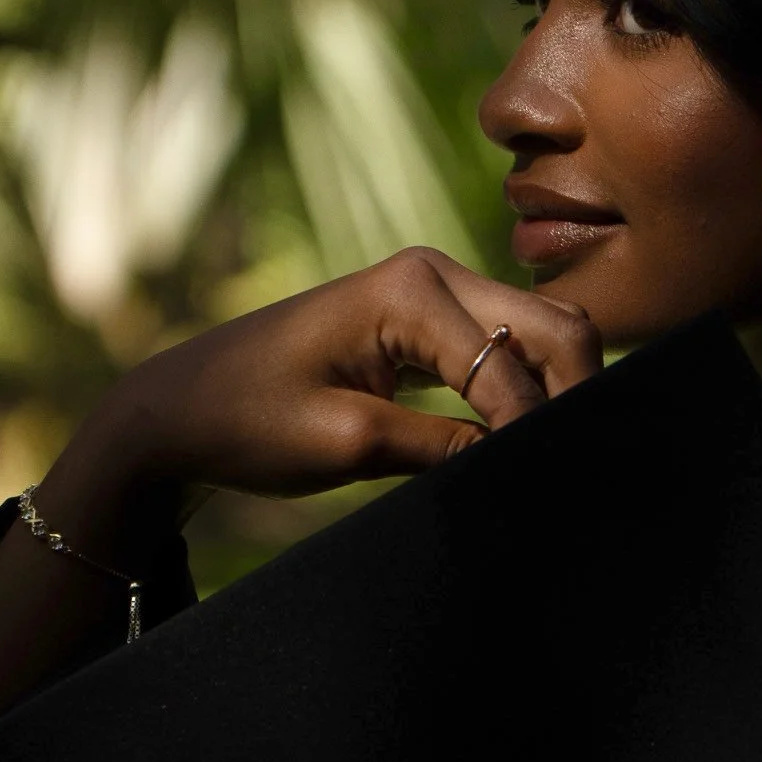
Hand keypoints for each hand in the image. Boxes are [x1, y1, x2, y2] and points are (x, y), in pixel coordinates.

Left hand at [86, 247, 599, 504]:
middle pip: (554, 327)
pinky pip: (507, 346)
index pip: (513, 367)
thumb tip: (520, 463)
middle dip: (576, 396)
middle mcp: (433, 273)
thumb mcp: (348, 444)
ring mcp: (434, 291)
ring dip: (558, 391)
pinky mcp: (428, 320)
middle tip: (581, 470)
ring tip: (557, 460)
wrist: (181, 406)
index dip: (536, 433)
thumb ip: (444, 450)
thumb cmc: (248, 420)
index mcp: (411, 291)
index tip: (550, 488)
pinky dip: (527, 390)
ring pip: (541, 333)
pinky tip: (527, 441)